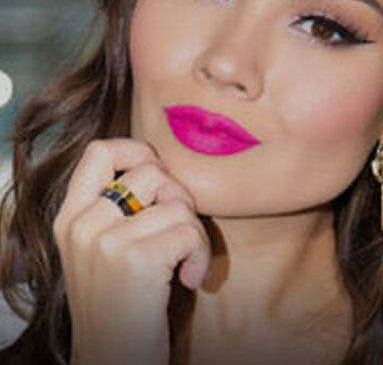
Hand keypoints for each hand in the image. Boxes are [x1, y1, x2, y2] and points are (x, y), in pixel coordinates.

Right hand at [53, 138, 210, 364]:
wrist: (114, 360)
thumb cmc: (122, 303)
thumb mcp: (104, 249)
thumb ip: (119, 208)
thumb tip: (161, 167)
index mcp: (71, 216)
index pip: (99, 150)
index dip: (136, 150)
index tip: (159, 174)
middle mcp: (82, 223)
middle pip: (150, 171)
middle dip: (179, 196)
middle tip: (180, 230)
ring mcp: (105, 240)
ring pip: (178, 202)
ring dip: (194, 233)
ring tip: (183, 262)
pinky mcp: (135, 260)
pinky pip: (190, 231)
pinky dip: (201, 255)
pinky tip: (189, 279)